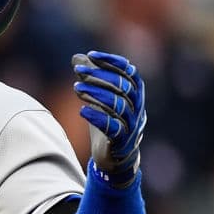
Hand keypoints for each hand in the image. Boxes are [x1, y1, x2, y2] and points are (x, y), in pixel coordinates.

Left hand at [72, 51, 145, 187]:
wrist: (115, 158)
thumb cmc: (109, 123)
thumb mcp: (99, 99)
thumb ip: (91, 79)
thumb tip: (77, 58)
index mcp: (137, 95)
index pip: (130, 73)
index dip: (113, 62)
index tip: (91, 55)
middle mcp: (138, 108)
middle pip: (123, 87)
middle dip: (100, 76)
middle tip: (78, 71)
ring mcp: (132, 126)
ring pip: (118, 105)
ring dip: (96, 94)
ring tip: (76, 87)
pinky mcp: (122, 142)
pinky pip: (113, 128)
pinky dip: (97, 117)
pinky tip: (82, 110)